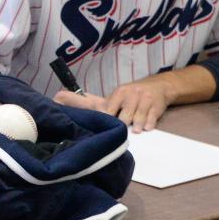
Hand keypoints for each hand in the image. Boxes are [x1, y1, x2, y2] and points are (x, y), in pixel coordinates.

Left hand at [56, 80, 171, 131]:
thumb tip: (60, 98)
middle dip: (122, 125)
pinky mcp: (156, 106)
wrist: (159, 86)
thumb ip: (96, 103)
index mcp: (119, 93)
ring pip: (138, 118)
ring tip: (134, 131)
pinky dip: (148, 124)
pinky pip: (151, 118)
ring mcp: (144, 100)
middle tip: (117, 133)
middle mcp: (131, 95)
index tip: (100, 128)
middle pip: (124, 116)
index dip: (105, 120)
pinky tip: (145, 128)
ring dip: (136, 126)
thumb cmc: (130, 95)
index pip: (109, 109)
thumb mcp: (115, 96)